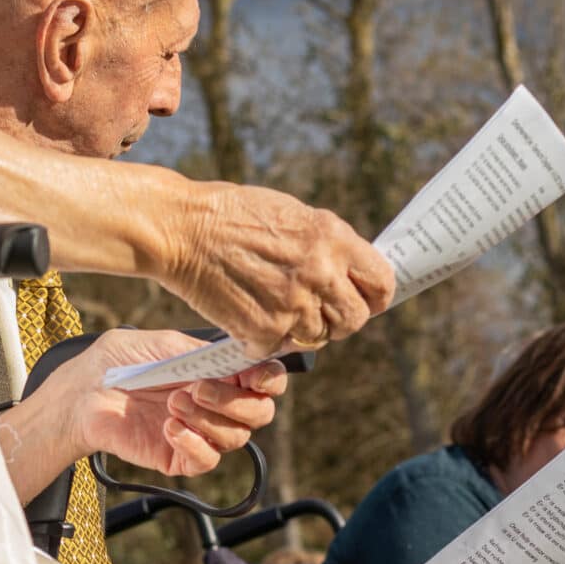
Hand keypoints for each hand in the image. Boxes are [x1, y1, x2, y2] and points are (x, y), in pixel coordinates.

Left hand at [19, 329, 285, 478]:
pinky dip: (194, 444)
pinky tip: (169, 428)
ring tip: (172, 403)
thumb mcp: (163, 343)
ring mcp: (200, 432)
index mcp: (219, 372)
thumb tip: (239, 359)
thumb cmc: (118, 362)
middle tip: (197, 387)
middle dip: (235, 400)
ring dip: (208, 418)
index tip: (253, 375)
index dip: (269, 379)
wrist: (82, 392)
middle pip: (260, 413)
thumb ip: (203, 351)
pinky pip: (208, 461)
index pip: (265, 381)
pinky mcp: (180, 457)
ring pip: (236, 438)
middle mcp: (216, 404)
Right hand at [158, 182, 394, 356]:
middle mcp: (321, 273)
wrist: (183, 228)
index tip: (363, 300)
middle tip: (316, 311)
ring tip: (275, 309)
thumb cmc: (233, 215)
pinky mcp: (266, 330)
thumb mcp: (294, 214)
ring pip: (318, 338)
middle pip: (355, 320)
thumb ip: (327, 246)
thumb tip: (350, 274)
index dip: (374, 296)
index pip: (382, 283)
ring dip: (300, 330)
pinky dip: (264, 339)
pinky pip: (279, 349)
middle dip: (339, 320)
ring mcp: (294, 305)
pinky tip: (248, 316)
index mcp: (333, 238)